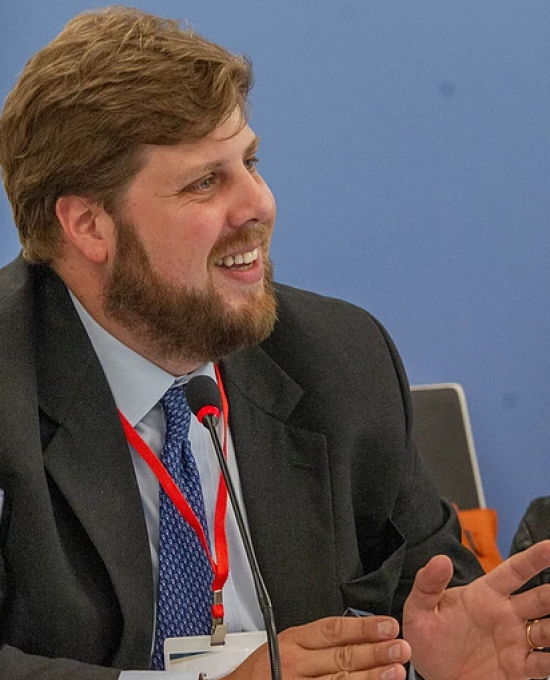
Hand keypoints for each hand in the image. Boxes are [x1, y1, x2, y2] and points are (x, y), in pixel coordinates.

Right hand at [226, 615, 410, 679]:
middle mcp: (296, 664)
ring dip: (370, 676)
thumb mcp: (286, 643)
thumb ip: (317, 640)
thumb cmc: (265, 668)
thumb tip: (359, 633)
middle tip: (400, 646)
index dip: (363, 628)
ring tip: (395, 670)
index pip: (333, 630)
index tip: (388, 625)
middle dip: (374, 652)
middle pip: (341, 657)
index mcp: (294, 640)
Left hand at [403, 540, 549, 679]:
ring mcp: (515, 642)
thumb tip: (440, 560)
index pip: (513, 571)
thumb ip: (428, 584)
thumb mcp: (419, 609)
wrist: (430, 676)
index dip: (532, 558)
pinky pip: (542, 665)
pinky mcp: (518, 669)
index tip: (549, 546)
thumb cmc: (426, 638)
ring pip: (547, 630)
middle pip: (539, 599)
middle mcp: (506, 616)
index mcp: (485, 595)